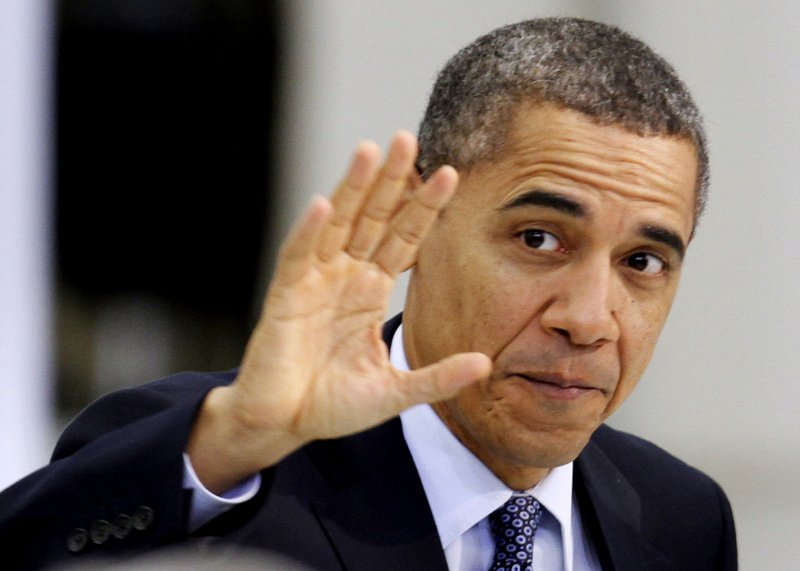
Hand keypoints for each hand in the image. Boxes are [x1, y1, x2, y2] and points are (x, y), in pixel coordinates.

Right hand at [187, 131, 490, 492]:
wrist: (283, 423)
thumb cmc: (332, 404)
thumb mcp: (394, 392)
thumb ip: (437, 377)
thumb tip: (486, 363)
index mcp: (370, 291)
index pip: (403, 239)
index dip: (423, 208)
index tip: (449, 175)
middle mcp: (345, 277)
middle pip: (372, 218)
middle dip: (391, 181)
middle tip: (409, 139)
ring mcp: (314, 281)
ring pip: (337, 224)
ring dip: (353, 188)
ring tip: (371, 149)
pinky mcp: (286, 295)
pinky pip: (298, 257)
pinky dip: (309, 231)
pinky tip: (324, 203)